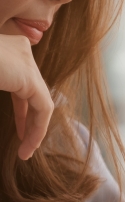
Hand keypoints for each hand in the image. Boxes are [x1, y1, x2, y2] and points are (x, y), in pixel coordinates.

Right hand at [0, 34, 53, 159]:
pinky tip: (30, 144)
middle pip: (33, 95)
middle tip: (26, 146)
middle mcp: (22, 52)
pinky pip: (44, 108)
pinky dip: (38, 128)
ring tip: (26, 152)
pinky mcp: (30, 76)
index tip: (21, 134)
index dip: (23, 112)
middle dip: (31, 123)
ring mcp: (27, 62)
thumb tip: (2, 103)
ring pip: (41, 103)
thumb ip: (2, 87)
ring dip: (35, 131)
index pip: (23, 87)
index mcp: (8, 49)